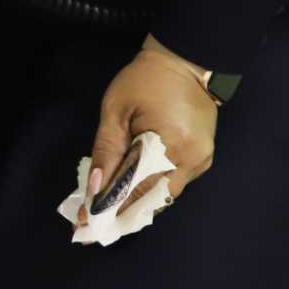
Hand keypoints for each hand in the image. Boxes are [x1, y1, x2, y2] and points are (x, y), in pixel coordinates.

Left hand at [85, 34, 217, 212]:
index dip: (109, 207)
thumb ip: (107, 150)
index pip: (135, 187)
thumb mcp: (116, 110)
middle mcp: (192, 159)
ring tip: (107, 215)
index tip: (85, 225)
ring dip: (136, 204)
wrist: (184, 62)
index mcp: (171, 144)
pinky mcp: (203, 158)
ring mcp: (201, 161)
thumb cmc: (145, 80)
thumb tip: (97, 189)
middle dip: (121, 213)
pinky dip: (152, 189)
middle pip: (152, 197)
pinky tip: (131, 196)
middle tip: (93, 226)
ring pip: (164, 194)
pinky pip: (173, 183)